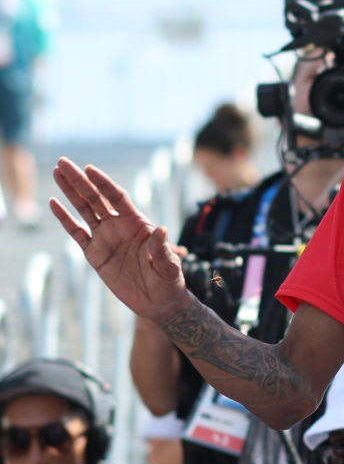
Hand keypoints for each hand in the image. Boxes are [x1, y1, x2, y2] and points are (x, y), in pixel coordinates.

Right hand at [49, 158, 191, 321]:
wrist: (159, 301)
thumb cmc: (169, 280)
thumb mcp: (169, 265)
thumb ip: (162, 249)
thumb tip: (161, 230)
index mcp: (138, 223)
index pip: (117, 198)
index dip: (104, 183)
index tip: (89, 169)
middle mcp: (120, 226)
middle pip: (96, 198)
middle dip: (80, 180)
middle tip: (63, 162)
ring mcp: (106, 238)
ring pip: (84, 210)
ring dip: (70, 192)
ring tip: (56, 171)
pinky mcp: (95, 254)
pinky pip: (77, 233)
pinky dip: (65, 219)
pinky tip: (53, 203)